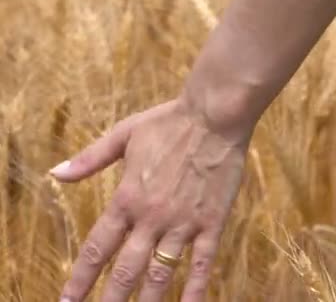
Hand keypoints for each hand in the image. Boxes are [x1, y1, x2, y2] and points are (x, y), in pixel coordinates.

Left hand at [50, 98, 249, 301]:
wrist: (214, 117)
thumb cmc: (169, 122)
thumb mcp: (123, 134)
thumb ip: (90, 159)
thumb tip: (55, 174)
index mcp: (127, 197)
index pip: (98, 247)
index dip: (81, 278)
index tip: (68, 300)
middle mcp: (152, 217)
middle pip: (126, 270)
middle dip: (110, 300)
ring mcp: (183, 223)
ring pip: (161, 273)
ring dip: (147, 301)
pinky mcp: (211, 223)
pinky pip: (202, 263)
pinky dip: (194, 289)